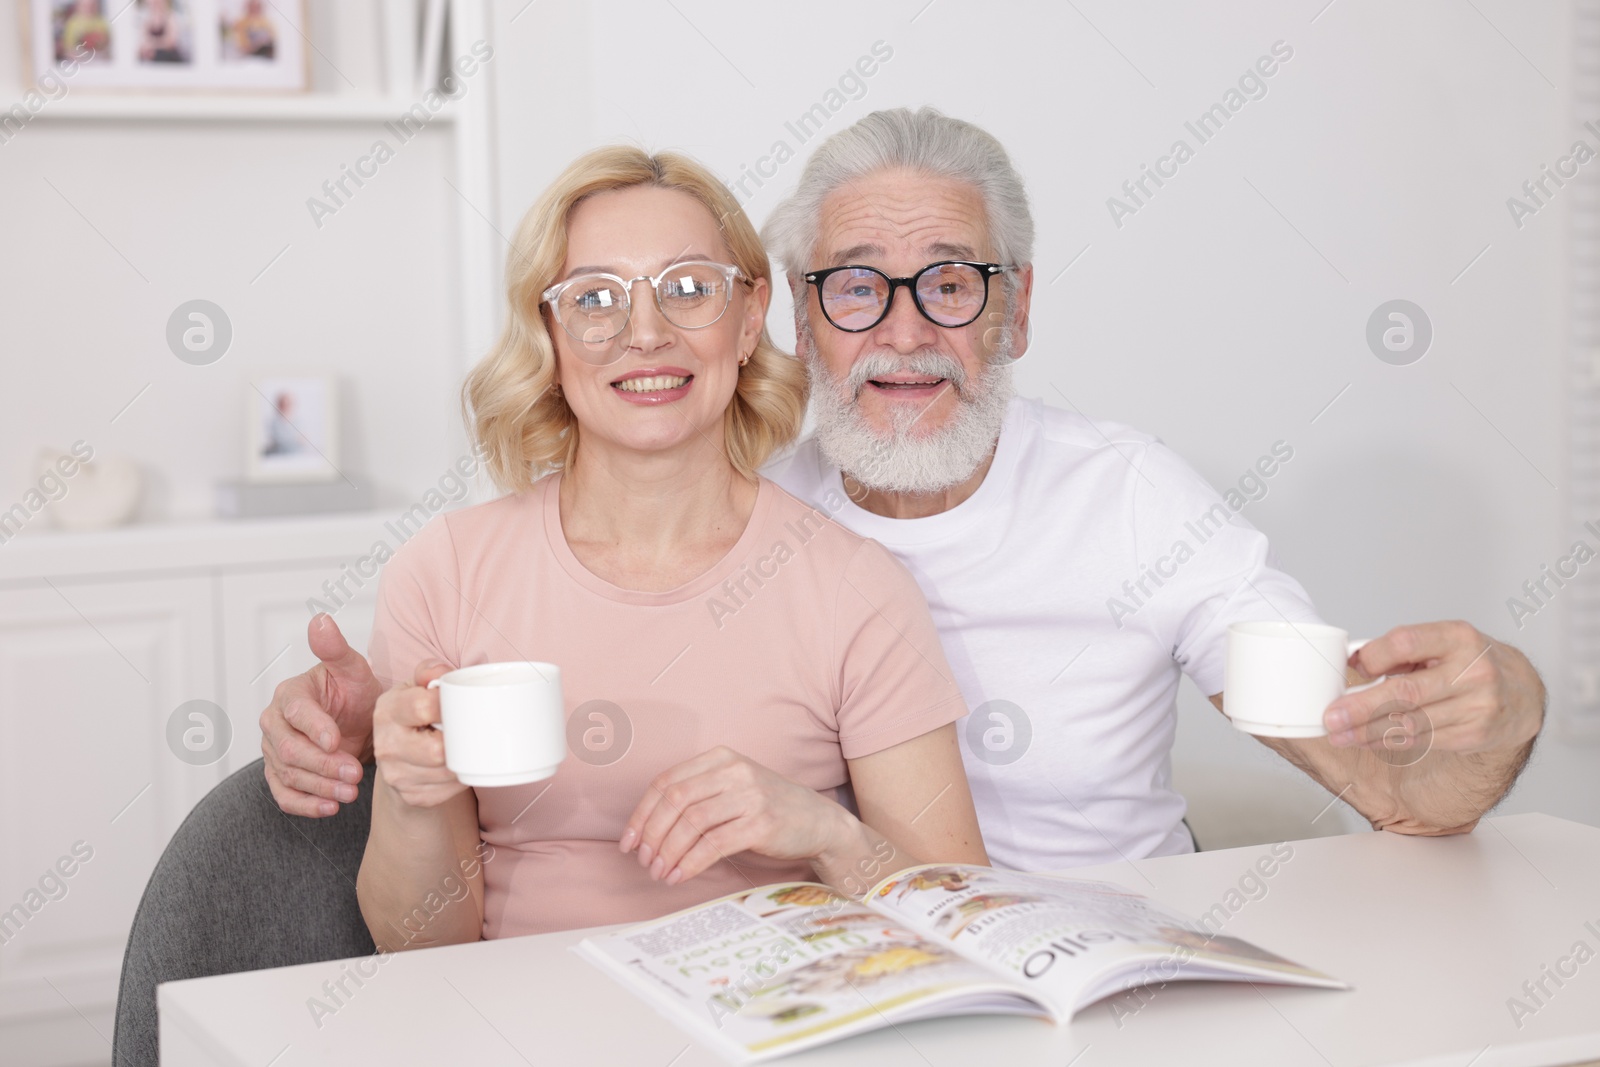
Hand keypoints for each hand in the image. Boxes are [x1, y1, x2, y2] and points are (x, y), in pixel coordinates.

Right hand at [260, 613, 384, 816]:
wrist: (360, 722)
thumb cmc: (355, 693)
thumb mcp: (353, 669)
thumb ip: (335, 648)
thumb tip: (320, 620)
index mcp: (290, 694)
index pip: (295, 713)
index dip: (315, 728)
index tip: (337, 740)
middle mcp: (275, 723)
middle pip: (289, 750)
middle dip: (323, 764)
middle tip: (355, 774)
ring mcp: (275, 751)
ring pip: (288, 775)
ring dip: (320, 787)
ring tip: (351, 793)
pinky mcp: (280, 775)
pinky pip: (284, 795)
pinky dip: (305, 805)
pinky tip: (329, 808)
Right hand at [372, 664, 462, 808]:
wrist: (400, 756)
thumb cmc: (414, 715)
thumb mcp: (416, 687)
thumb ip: (428, 672)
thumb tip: (441, 673)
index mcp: (387, 711)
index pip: (421, 706)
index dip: (448, 704)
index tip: (461, 703)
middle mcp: (386, 745)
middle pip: (436, 750)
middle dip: (459, 740)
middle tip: (469, 729)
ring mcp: (397, 775)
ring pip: (447, 771)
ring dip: (464, 759)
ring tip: (466, 745)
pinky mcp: (412, 796)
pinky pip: (450, 789)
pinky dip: (462, 777)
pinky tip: (459, 763)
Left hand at [619, 746, 847, 886]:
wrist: (818, 821)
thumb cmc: (768, 807)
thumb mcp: (732, 787)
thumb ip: (697, 795)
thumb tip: (646, 828)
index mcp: (721, 757)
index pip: (666, 781)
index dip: (641, 813)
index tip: (629, 841)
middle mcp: (734, 770)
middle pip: (675, 800)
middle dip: (652, 834)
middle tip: (644, 860)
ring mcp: (750, 795)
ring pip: (692, 822)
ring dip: (669, 852)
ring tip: (660, 872)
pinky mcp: (761, 823)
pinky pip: (714, 844)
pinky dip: (690, 863)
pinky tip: (680, 875)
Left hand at [1323, 621, 1544, 754]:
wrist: (1521, 693)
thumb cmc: (1469, 662)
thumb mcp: (1441, 642)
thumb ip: (1400, 651)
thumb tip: (1352, 661)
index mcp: (1458, 637)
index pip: (1406, 642)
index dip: (1374, 656)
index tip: (1351, 669)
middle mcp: (1472, 671)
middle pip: (1406, 692)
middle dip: (1361, 708)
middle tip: (1331, 718)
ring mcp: (1477, 705)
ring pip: (1412, 723)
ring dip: (1369, 732)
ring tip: (1340, 734)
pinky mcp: (1476, 734)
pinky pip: (1423, 740)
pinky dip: (1390, 741)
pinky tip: (1368, 740)